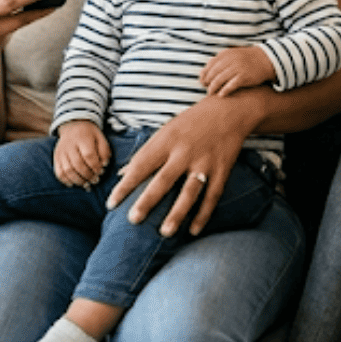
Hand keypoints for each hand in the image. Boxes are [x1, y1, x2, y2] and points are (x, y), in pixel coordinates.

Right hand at [53, 120, 110, 187]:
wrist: (73, 125)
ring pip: (67, 170)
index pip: (88, 155)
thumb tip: (104, 165)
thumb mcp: (101, 138)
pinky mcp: (56, 158)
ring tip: (87, 184)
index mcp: (83, 138)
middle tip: (96, 180)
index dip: (95, 166)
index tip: (101, 172)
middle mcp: (70, 145)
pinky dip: (65, 180)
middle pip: (78, 164)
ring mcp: (61, 152)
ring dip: (78, 180)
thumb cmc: (90, 135)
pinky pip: (58, 172)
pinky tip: (73, 184)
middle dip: (88, 175)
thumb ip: (104, 151)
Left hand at [106, 97, 249, 236]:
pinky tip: (194, 230)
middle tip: (133, 219)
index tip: (111, 204)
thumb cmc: (191, 121)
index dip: (125, 185)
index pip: (141, 165)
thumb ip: (145, 153)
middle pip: (164, 180)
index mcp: (167, 141)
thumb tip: (122, 174)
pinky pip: (212, 195)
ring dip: (177, 213)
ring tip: (165, 232)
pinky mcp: (222, 169)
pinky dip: (203, 214)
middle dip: (148, 201)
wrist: (229, 109)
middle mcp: (185, 152)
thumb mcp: (166, 130)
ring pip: (190, 191)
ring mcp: (205, 162)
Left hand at [201, 45, 274, 95]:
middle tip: (206, 89)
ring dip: (213, 88)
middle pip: (212, 73)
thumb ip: (218, 62)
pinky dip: (224, 91)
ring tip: (211, 94)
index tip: (203, 82)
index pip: (209, 65)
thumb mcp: (232, 55)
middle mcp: (230, 60)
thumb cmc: (247, 60)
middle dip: (207, 82)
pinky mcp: (244, 77)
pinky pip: (230, 86)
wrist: (267, 60)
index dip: (204, 75)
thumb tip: (202, 72)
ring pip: (219, 80)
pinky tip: (221, 95)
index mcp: (226, 54)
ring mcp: (237, 68)